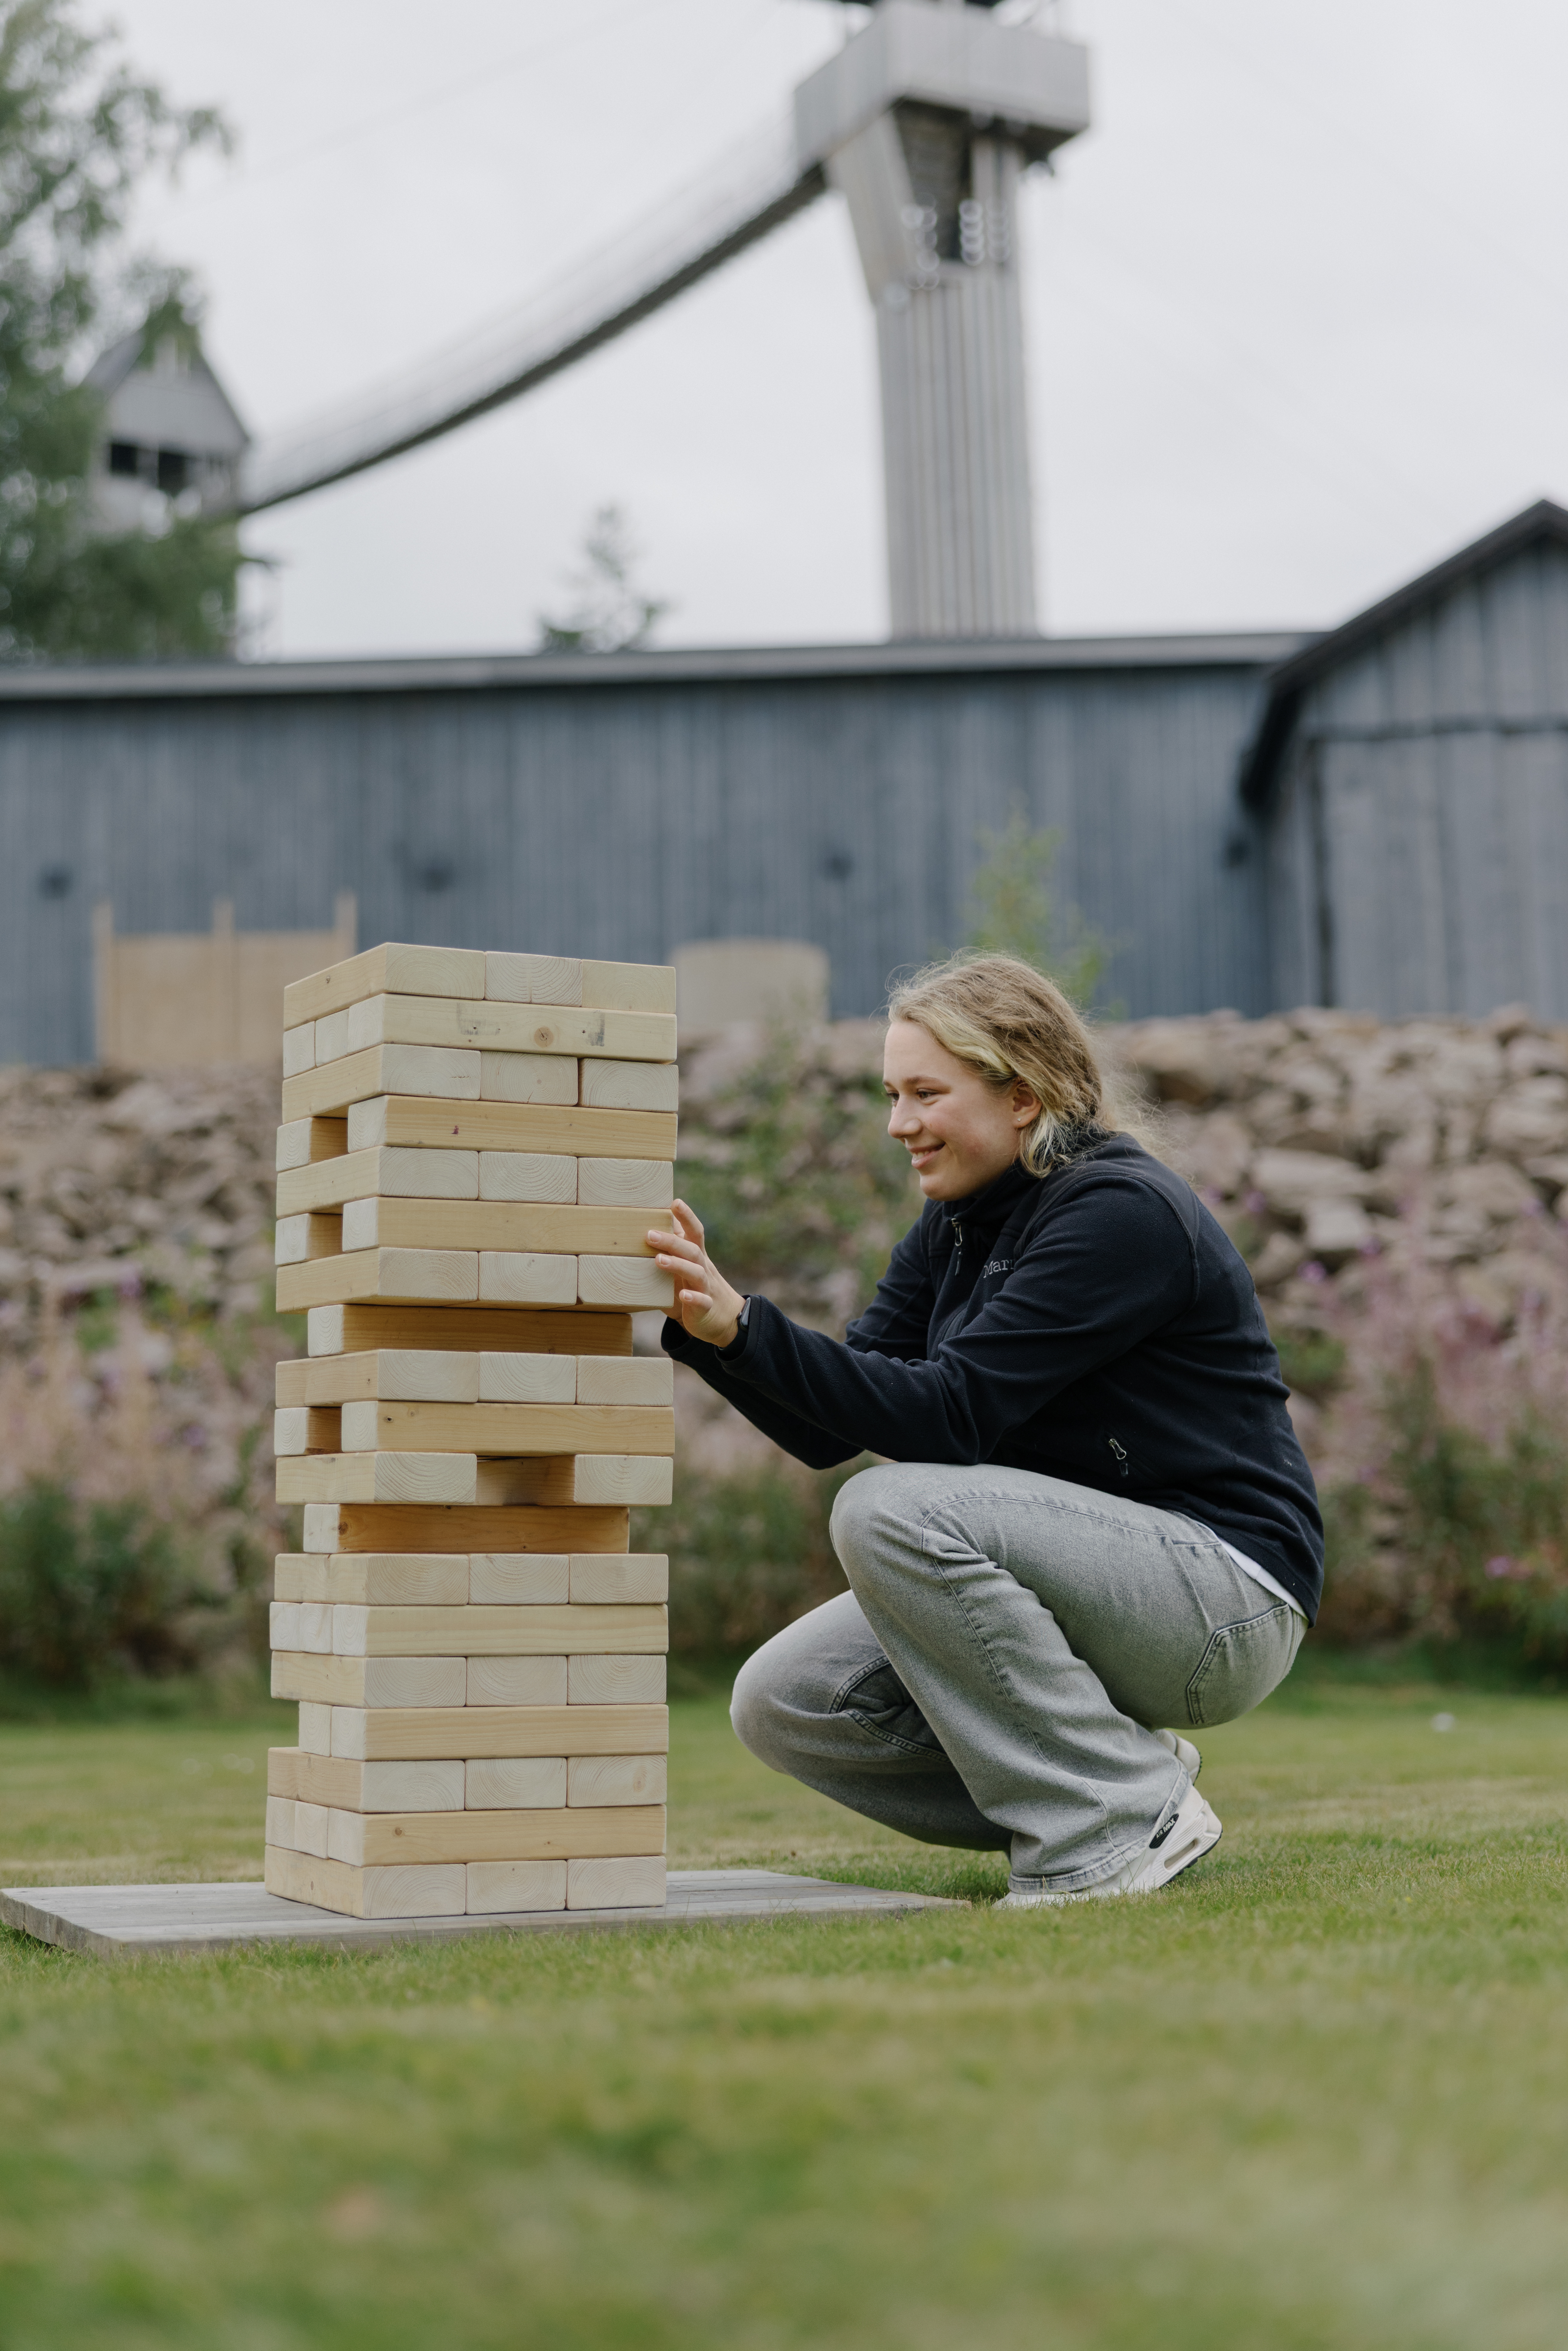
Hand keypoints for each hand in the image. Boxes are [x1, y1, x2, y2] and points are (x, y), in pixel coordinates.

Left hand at [649, 1200, 746, 1346]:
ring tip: (659, 1260)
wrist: (723, 1319)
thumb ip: (672, 1248)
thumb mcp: (685, 1265)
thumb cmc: (695, 1286)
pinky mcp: (706, 1308)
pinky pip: (702, 1301)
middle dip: (671, 1241)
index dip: (687, 1217)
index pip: (694, 1232)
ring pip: (695, 1273)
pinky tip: (683, 1295)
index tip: (675, 1202)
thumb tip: (651, 1225)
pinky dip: (693, 1297)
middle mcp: (703, 1268)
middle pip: (691, 1250)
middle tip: (649, 1234)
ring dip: (678, 1265)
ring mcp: (705, 1287)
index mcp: (697, 1256)